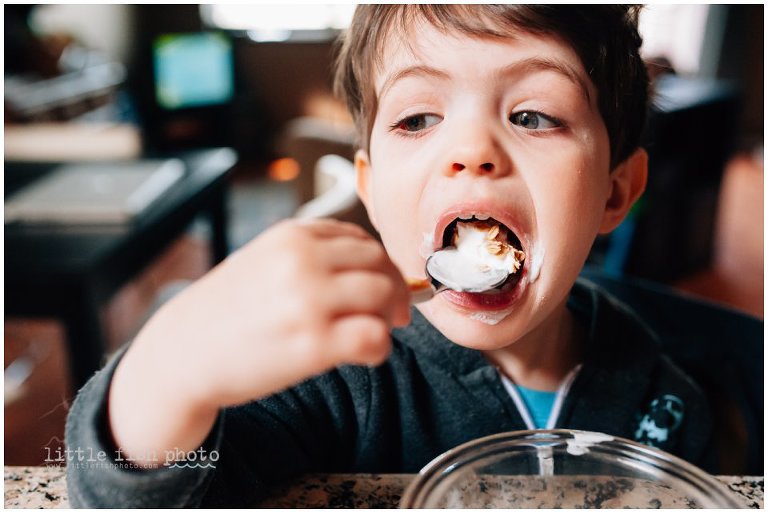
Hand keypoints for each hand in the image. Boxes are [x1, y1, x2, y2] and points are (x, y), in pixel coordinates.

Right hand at [108, 219, 409, 461]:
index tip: (384, 286)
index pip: (363, 241)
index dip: (382, 267)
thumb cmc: (228, 310)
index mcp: (293, 235)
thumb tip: (374, 269)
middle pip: (381, 266)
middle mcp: (302, 260)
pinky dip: (380, 347)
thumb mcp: (266, 260)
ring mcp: (308, 300)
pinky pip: (374, 337)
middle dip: (395, 291)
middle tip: (393, 314)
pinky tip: (366, 354)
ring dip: (389, 318)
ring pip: (384, 296)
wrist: (183, 352)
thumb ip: (315, 254)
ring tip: (373, 333)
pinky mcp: (312, 344)